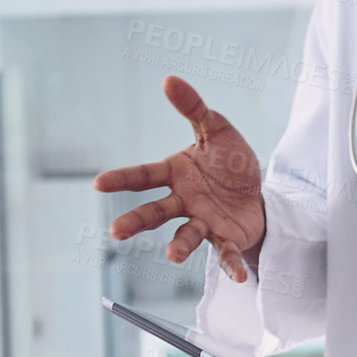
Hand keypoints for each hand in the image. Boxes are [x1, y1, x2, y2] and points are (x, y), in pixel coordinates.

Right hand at [92, 76, 264, 280]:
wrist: (257, 190)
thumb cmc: (228, 161)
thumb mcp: (216, 128)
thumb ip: (193, 108)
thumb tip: (169, 79)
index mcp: (175, 173)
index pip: (144, 176)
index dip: (121, 179)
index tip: (98, 183)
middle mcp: (183, 201)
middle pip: (155, 211)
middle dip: (136, 220)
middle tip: (116, 231)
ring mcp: (203, 221)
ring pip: (187, 234)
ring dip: (179, 245)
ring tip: (172, 254)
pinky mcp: (226, 237)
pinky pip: (226, 252)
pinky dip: (231, 265)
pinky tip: (238, 278)